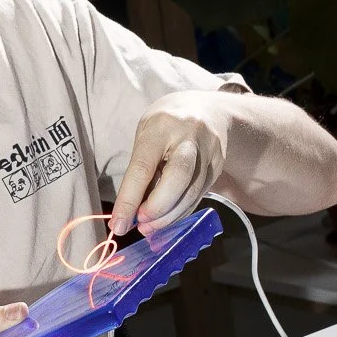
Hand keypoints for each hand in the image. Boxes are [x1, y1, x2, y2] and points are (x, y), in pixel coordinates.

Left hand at [109, 96, 227, 238]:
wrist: (208, 109)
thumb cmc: (166, 124)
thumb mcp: (146, 134)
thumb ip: (140, 168)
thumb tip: (129, 211)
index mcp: (162, 126)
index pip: (143, 167)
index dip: (129, 198)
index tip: (118, 224)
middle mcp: (190, 137)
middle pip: (178, 178)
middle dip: (157, 208)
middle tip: (140, 224)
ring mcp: (209, 152)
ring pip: (191, 193)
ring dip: (168, 217)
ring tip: (148, 227)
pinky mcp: (218, 167)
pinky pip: (198, 196)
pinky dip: (179, 212)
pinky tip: (166, 218)